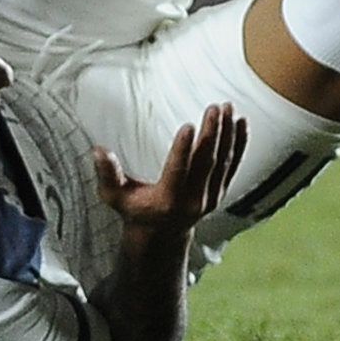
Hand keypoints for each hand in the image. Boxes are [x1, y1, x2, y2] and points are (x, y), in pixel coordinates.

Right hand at [94, 102, 247, 238]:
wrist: (162, 233)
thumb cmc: (135, 209)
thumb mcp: (115, 197)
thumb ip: (108, 175)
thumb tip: (98, 150)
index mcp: (168, 200)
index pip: (178, 171)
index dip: (183, 149)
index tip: (188, 125)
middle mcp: (194, 200)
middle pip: (206, 163)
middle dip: (211, 133)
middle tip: (214, 108)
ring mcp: (211, 196)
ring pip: (223, 162)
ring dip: (227, 133)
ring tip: (227, 107)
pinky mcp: (220, 191)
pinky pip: (234, 165)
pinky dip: (239, 143)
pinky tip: (241, 123)